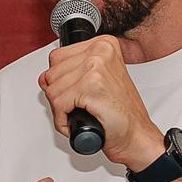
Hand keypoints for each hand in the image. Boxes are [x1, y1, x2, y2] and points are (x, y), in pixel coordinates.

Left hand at [40, 34, 164, 168]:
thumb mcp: (94, 84)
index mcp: (103, 44)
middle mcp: (100, 51)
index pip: (57, 57)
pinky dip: (62, 120)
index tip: (76, 92)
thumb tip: (43, 78)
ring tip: (81, 113)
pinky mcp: (91, 86)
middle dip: (59, 96)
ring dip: (61, 109)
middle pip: (52, 73)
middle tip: (80, 106)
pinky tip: (78, 121)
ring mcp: (96, 67)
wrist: (137, 136)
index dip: (61, 81)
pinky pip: (59, 103)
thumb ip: (67, 75)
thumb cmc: (121, 114)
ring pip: (53, 89)